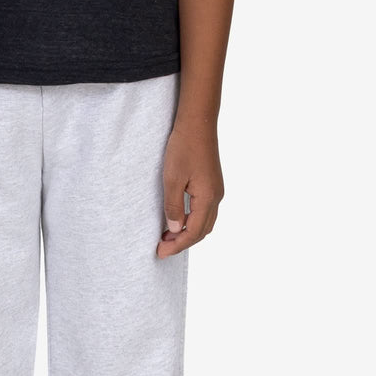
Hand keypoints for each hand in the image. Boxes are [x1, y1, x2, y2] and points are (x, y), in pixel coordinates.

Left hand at [156, 121, 223, 257]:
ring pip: (205, 221)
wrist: (198, 122)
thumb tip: (174, 229)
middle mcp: (216, 197)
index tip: (160, 252)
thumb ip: (173, 206)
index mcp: (208, 198)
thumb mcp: (172, 178)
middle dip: (183, 242)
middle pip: (202, 231)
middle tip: (162, 247)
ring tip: (168, 235)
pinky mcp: (212, 182)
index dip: (176, 245)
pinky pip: (205, 210)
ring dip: (188, 232)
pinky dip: (192, 220)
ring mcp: (216, 190)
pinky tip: (179, 217)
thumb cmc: (184, 147)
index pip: (193, 232)